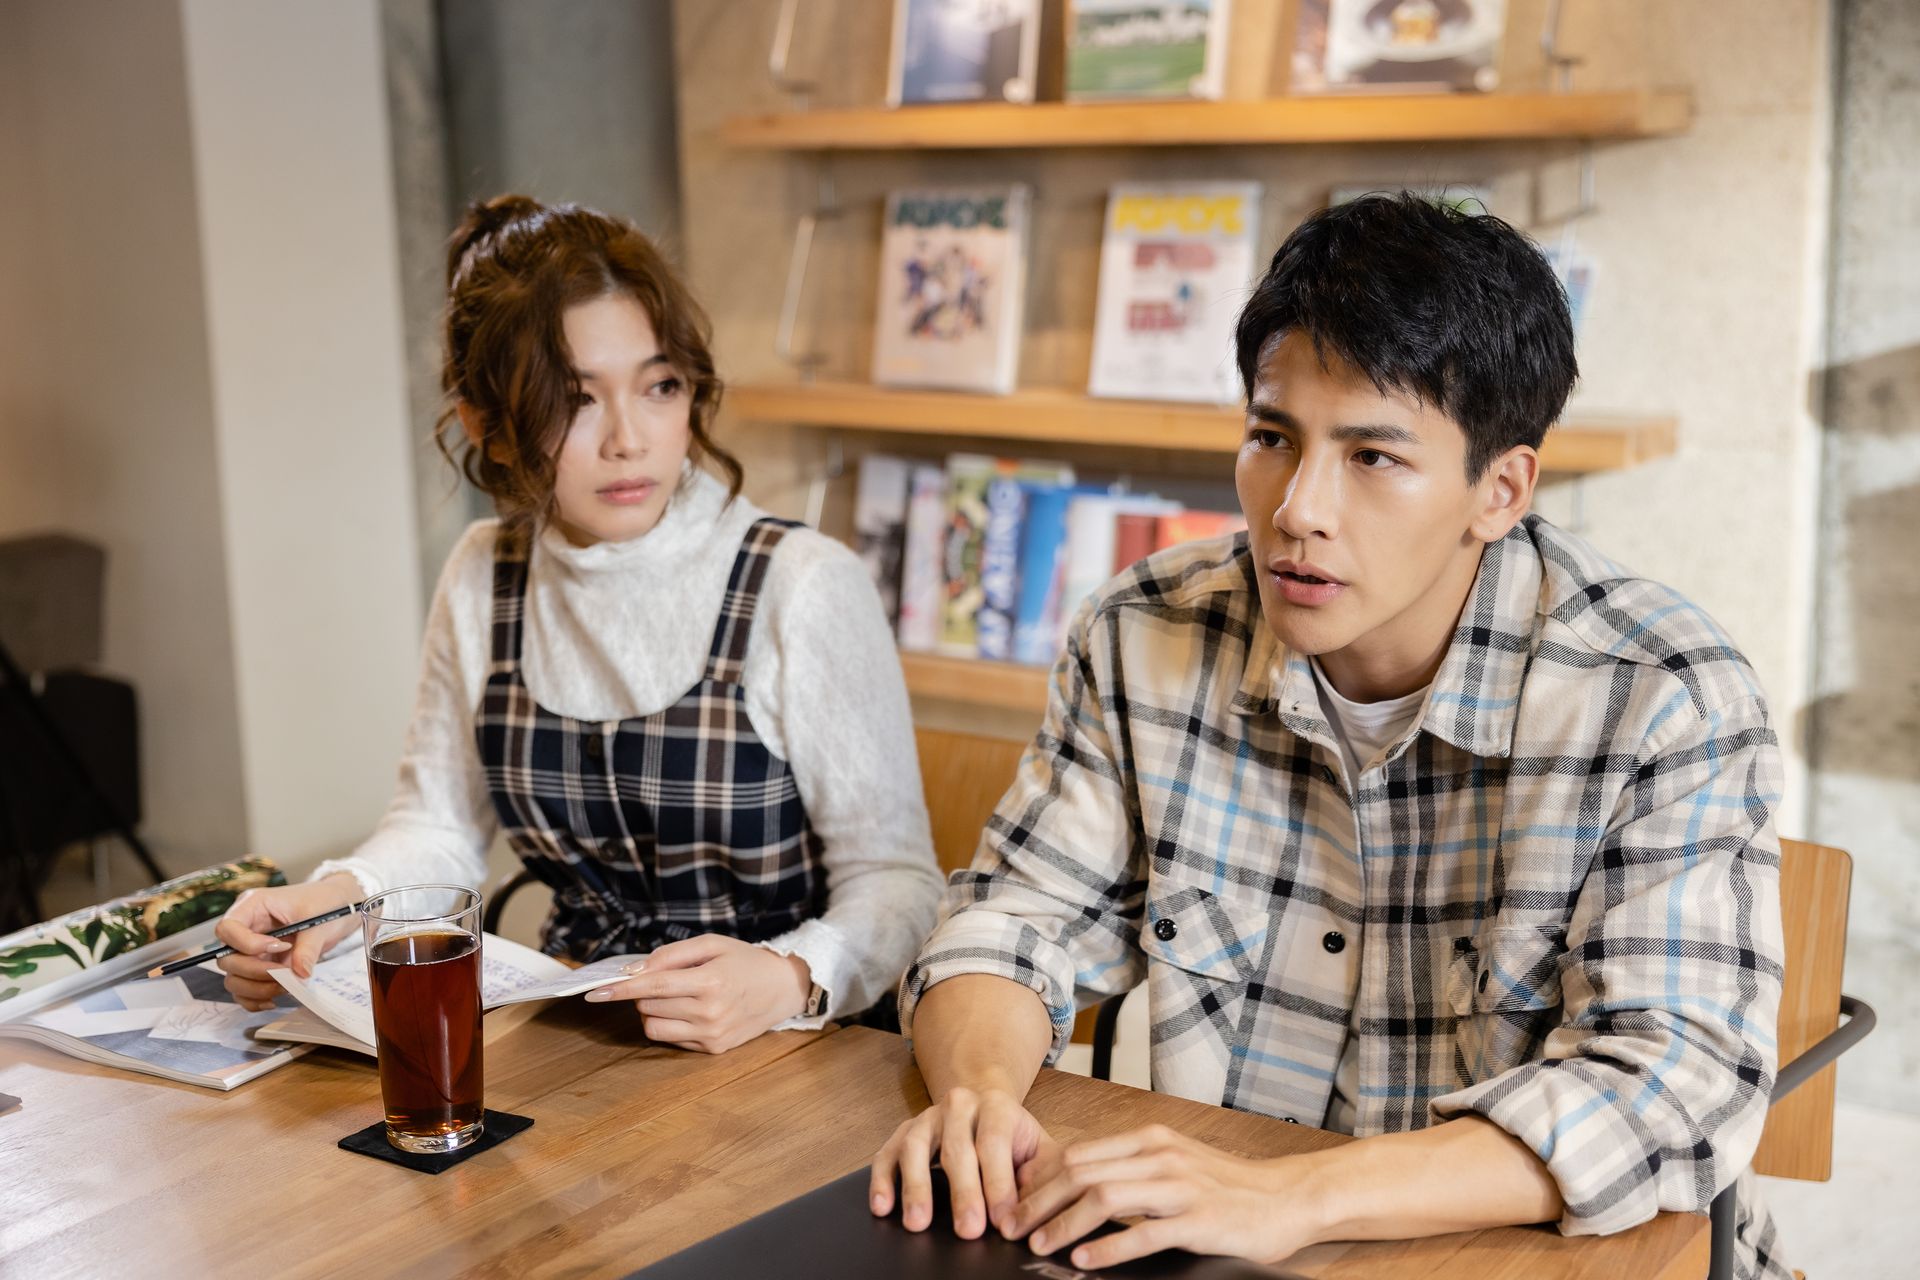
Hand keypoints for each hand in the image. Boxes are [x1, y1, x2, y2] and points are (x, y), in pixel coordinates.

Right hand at [214, 873, 363, 1010]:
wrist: (336, 908)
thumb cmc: (324, 903)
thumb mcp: (319, 921)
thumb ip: (308, 947)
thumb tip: (300, 974)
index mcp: (253, 905)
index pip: (227, 928)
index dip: (248, 944)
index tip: (281, 947)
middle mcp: (245, 928)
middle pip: (227, 958)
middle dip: (255, 971)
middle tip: (285, 973)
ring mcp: (249, 950)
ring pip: (233, 978)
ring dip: (256, 989)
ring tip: (286, 986)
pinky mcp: (258, 966)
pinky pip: (244, 990)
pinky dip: (255, 999)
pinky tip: (274, 999)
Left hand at [584, 934, 810, 1054]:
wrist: (783, 988)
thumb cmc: (744, 961)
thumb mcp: (712, 944)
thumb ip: (671, 955)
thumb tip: (634, 971)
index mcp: (710, 982)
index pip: (653, 987)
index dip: (621, 988)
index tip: (595, 991)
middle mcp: (710, 1012)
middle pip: (649, 1006)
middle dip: (644, 992)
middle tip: (664, 979)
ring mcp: (712, 1034)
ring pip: (654, 1027)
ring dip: (653, 1011)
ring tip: (676, 996)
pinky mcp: (713, 1049)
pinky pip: (671, 1039)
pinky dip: (670, 1023)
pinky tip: (690, 1011)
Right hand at [869, 1087, 1060, 1240]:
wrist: (984, 1105)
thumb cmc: (1014, 1138)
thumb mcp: (1039, 1149)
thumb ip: (1045, 1174)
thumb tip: (1042, 1208)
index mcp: (997, 1107)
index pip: (995, 1143)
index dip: (999, 1183)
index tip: (1003, 1220)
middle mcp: (959, 1106)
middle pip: (957, 1148)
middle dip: (963, 1192)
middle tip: (968, 1230)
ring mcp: (927, 1118)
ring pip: (916, 1147)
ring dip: (916, 1187)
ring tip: (917, 1223)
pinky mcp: (903, 1132)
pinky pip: (887, 1153)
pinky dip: (882, 1180)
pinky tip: (882, 1205)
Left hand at [1005, 1124, 1323, 1270]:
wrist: (1288, 1197)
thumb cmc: (1228, 1186)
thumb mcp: (1174, 1163)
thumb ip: (1130, 1168)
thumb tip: (1078, 1183)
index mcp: (1150, 1139)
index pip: (1079, 1153)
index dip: (1041, 1180)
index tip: (1016, 1202)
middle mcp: (1160, 1156)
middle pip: (1082, 1171)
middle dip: (1041, 1201)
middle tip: (1013, 1226)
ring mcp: (1179, 1187)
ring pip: (1104, 1196)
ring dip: (1064, 1222)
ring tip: (1040, 1243)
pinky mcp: (1199, 1220)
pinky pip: (1144, 1232)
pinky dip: (1109, 1246)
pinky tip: (1086, 1260)